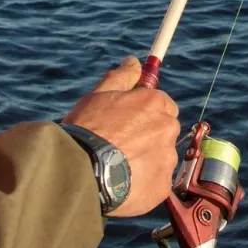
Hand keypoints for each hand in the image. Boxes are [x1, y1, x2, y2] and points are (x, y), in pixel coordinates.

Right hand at [61, 56, 178, 217]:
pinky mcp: (162, 186)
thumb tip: (134, 62)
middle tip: (121, 145)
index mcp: (155, 104)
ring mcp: (167, 159)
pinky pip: (157, 183)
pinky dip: (144, 184)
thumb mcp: (98, 96)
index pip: (162, 105)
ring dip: (146, 161)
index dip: (145, 113)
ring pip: (161, 158)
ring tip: (118, 167)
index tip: (130, 122)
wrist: (79, 170)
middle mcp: (167, 128)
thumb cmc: (87, 129)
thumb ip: (121, 77)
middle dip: (148, 136)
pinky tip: (122, 184)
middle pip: (165, 131)